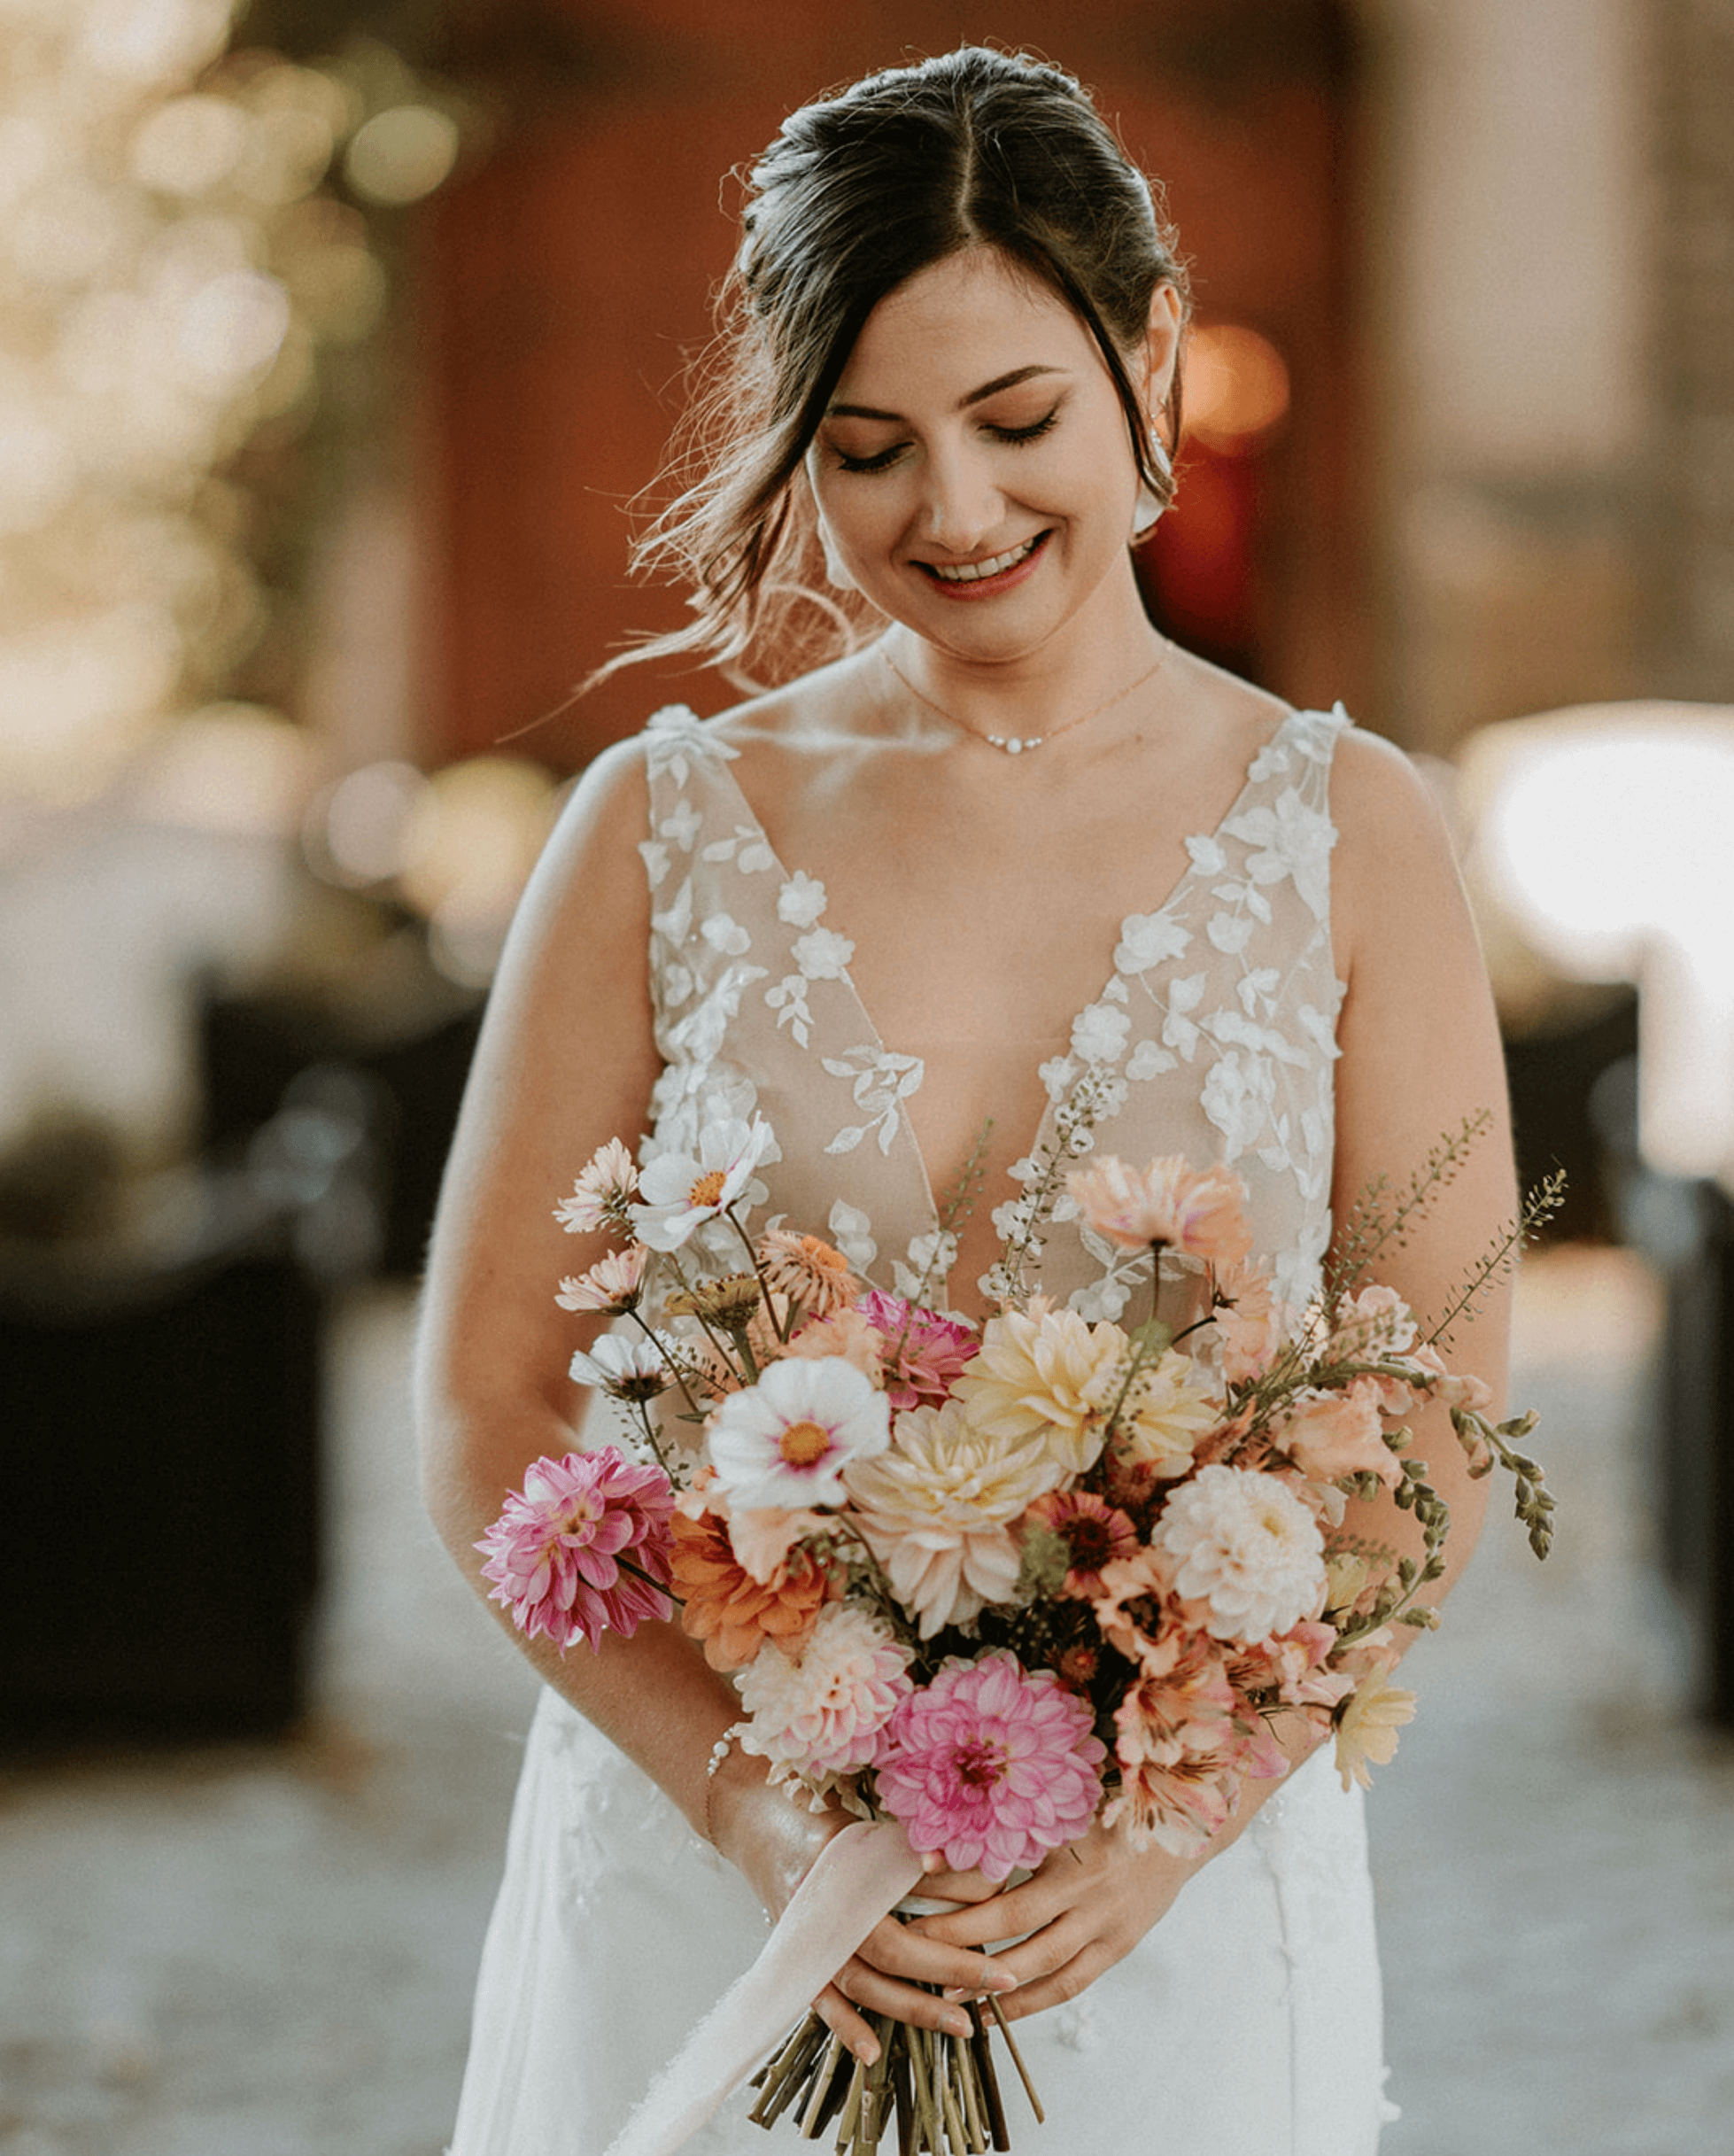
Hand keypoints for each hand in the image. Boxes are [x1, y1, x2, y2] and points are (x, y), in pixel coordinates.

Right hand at [706, 1757, 1015, 2061]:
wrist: (756, 1819)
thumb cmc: (821, 1816)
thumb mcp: (868, 1820)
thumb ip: (912, 1845)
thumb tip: (976, 1867)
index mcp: (846, 1861)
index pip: (909, 1882)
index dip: (955, 1891)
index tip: (1000, 1897)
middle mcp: (825, 1903)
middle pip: (892, 1947)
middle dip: (950, 1967)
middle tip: (1002, 1980)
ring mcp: (807, 1935)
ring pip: (863, 1983)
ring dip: (913, 2007)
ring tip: (963, 2026)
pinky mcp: (796, 1957)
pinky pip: (821, 2000)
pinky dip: (845, 2027)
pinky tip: (871, 2054)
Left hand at [904, 1817, 1196, 2022]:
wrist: (1184, 1828)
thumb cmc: (1115, 1803)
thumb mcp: (1065, 1801)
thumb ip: (1012, 1812)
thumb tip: (944, 1832)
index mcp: (1069, 1840)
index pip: (1001, 1865)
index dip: (955, 1878)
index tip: (909, 1885)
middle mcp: (1087, 1885)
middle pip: (1013, 1919)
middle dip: (959, 1937)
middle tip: (911, 1948)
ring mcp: (1106, 1922)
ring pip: (1043, 1963)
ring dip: (993, 1982)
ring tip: (947, 1994)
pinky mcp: (1118, 1946)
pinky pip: (1070, 1983)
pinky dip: (1032, 2002)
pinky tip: (997, 2011)